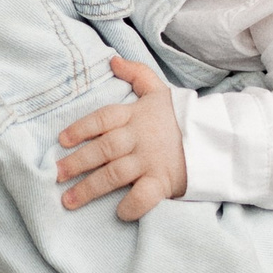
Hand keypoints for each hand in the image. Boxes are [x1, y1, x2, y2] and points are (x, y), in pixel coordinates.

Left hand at [56, 56, 188, 220]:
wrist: (215, 139)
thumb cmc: (181, 118)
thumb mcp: (160, 91)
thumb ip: (136, 74)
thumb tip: (113, 60)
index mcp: (136, 116)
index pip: (103, 118)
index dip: (81, 127)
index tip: (62, 140)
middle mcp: (139, 138)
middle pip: (104, 148)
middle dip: (78, 162)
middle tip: (57, 174)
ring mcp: (150, 161)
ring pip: (115, 174)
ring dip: (90, 188)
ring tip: (68, 200)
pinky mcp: (163, 182)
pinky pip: (144, 196)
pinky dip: (131, 205)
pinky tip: (118, 213)